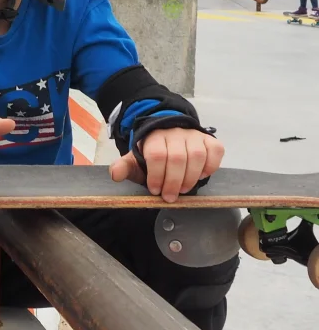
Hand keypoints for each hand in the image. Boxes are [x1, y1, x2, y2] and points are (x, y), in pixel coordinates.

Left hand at [109, 128, 224, 202]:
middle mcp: (175, 132)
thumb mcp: (135, 161)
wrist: (169, 138)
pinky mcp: (209, 140)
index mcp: (154, 137)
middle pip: (177, 157)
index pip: (157, 155)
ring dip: (191, 177)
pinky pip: (215, 151)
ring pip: (197, 155)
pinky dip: (210, 166)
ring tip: (183, 190)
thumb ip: (125, 167)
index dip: (156, 175)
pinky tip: (201, 176)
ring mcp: (194, 135)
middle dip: (173, 182)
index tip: (154, 190)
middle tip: (169, 197)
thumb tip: (115, 174)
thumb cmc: (152, 155)